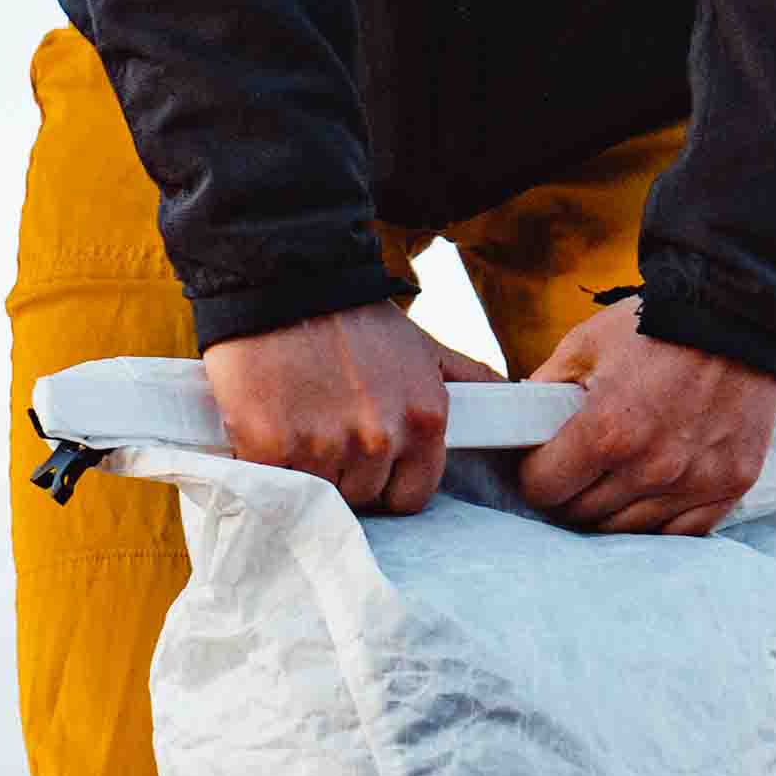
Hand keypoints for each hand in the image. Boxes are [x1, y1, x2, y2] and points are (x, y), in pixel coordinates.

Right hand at [203, 303, 501, 513]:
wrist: (284, 277)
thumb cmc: (352, 317)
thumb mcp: (424, 347)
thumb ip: (467, 380)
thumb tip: (508, 399)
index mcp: (423, 420)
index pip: (411, 497)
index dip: (388, 483)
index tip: (368, 459)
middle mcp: (379, 438)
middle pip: (363, 497)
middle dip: (345, 472)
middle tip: (325, 426)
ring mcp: (324, 446)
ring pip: (319, 496)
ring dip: (305, 470)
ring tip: (296, 421)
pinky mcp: (272, 447)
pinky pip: (276, 485)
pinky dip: (267, 464)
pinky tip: (267, 428)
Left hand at [518, 299, 775, 535]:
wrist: (741, 311)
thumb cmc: (660, 323)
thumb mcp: (585, 344)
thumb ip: (544, 391)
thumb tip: (520, 426)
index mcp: (607, 431)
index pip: (544, 489)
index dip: (535, 474)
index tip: (542, 462)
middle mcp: (651, 467)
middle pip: (582, 515)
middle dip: (571, 492)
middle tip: (578, 468)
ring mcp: (693, 481)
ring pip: (627, 529)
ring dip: (613, 508)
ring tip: (615, 477)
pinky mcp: (730, 485)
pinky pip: (680, 533)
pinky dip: (659, 519)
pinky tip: (651, 494)